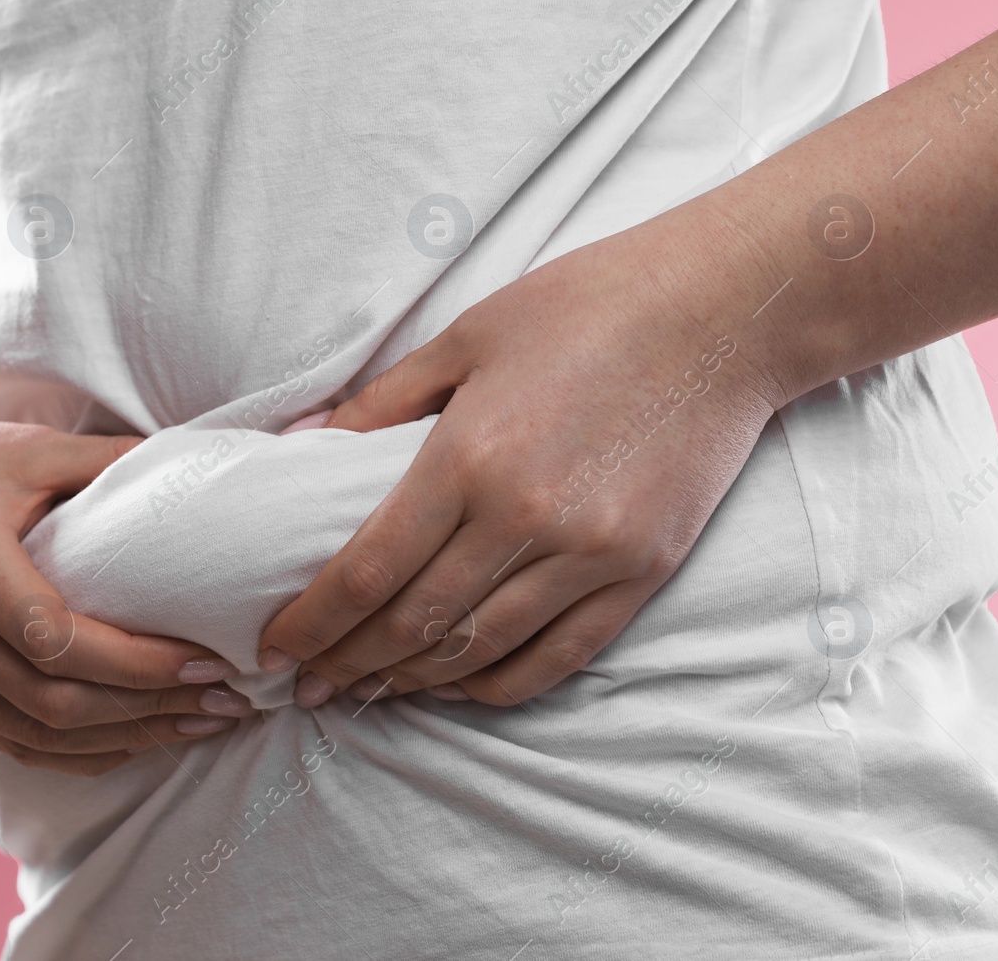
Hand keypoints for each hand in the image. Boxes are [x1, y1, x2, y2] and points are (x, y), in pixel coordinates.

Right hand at [0, 413, 257, 775]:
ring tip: (202, 724)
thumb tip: (208, 470)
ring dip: (128, 738)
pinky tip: (142, 739)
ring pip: (40, 732)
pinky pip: (15, 740)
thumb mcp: (39, 447)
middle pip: (54, 699)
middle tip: (227, 701)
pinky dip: (82, 752)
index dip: (137, 664)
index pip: (57, 639)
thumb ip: (117, 462)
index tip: (208, 662)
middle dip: (151, 709)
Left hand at [258, 220, 786, 708]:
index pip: (367, 570)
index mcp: (468, 458)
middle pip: (414, 625)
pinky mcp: (641, 573)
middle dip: (347, 664)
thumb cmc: (583, 307)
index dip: (313, 622)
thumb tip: (299, 447)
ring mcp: (589, 555)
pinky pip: (558, 657)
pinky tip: (459, 685)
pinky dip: (498, 683)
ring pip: (480, 651)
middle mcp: (524, 520)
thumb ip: (378, 405)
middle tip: (306, 686)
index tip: (275, 650)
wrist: (722, 310)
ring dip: (413, 682)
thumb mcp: (463, 338)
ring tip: (368, 690)